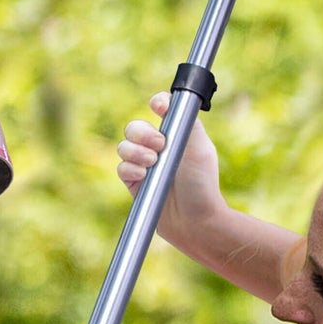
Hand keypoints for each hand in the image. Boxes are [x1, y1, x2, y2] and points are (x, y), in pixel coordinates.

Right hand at [115, 91, 225, 249]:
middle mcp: (158, 147)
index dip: (157, 103)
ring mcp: (144, 165)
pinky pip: (121, 168)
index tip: (158, 106)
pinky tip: (143, 176)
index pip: (161, 108)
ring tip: (152, 163)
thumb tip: (170, 103)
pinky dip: (130, 169)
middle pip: (134, 126)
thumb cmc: (201, 184)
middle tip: (159, 144)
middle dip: (142, 132)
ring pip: (124, 146)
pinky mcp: (134, 184)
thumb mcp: (200, 147)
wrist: (194, 220)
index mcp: (176, 133)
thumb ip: (186, 122)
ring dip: (136, 151)